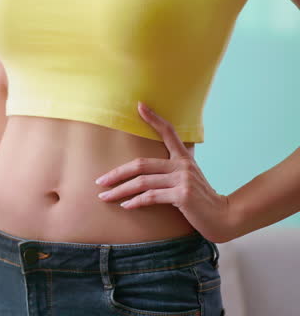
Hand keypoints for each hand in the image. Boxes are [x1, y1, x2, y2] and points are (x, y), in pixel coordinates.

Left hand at [94, 101, 234, 242]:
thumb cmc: (200, 199)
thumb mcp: (188, 179)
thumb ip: (171, 171)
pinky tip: (125, 205)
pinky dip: (135, 201)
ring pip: (142, 182)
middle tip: (99, 181)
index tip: (140, 106)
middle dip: (116, 173)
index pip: (169, 132)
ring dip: (120, 190)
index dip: (154, 118)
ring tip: (105, 197)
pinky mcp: (183, 195)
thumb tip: (145, 171)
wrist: (223, 216)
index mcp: (184, 158)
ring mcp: (183, 179)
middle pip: (141, 164)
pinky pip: (151, 196)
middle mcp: (183, 165)